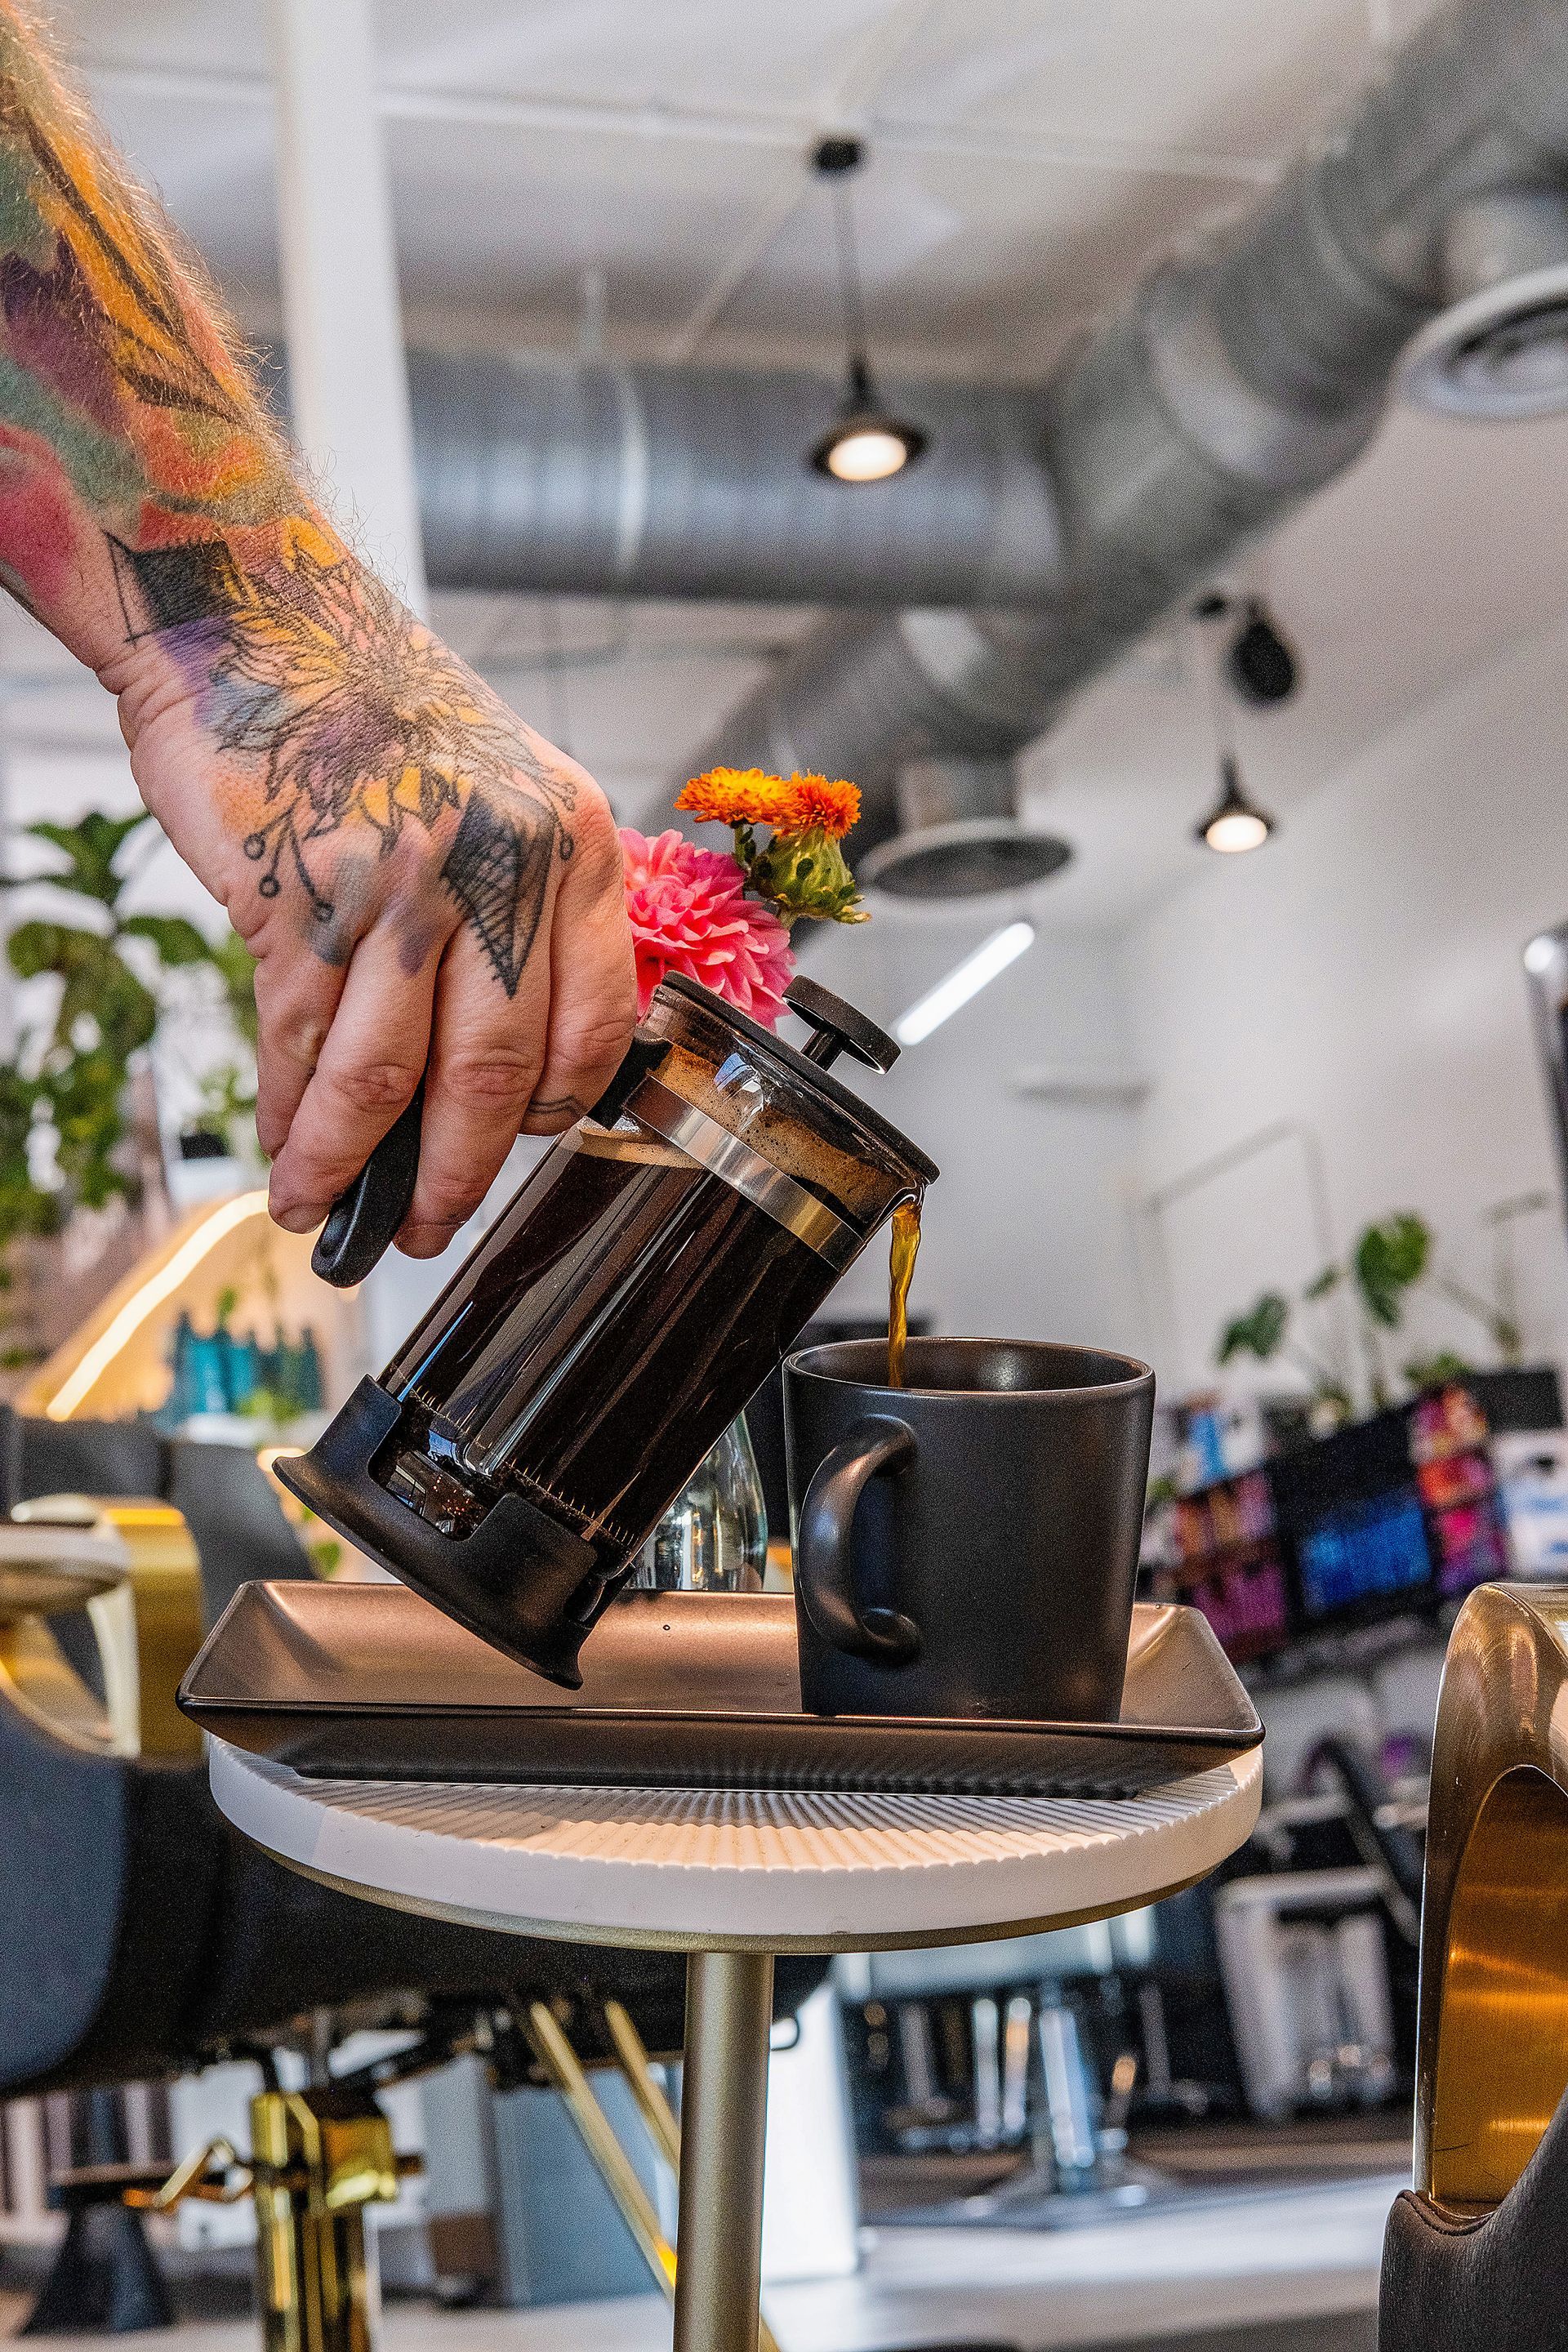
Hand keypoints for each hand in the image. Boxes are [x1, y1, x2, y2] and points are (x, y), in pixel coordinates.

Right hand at [116, 559, 636, 1255]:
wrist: (258, 618)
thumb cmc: (379, 715)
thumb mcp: (507, 795)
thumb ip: (526, 915)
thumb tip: (508, 1068)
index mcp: (571, 845)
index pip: (594, 1025)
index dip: (551, 1112)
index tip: (514, 1146)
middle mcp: (499, 866)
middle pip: (491, 1075)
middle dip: (453, 1176)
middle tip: (425, 1229)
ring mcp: (397, 880)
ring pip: (383, 1076)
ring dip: (348, 1165)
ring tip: (325, 1210)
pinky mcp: (297, 891)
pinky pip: (299, 1039)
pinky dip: (289, 1111)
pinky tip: (282, 1146)